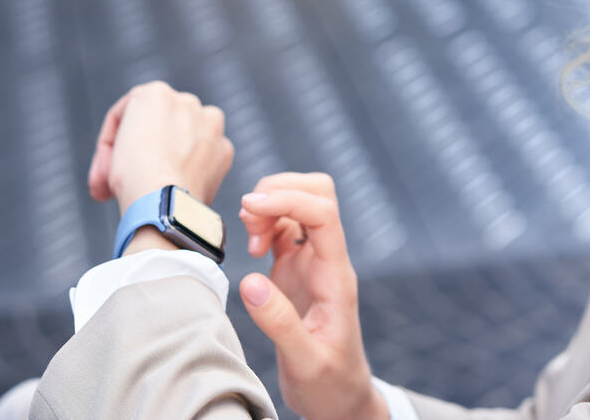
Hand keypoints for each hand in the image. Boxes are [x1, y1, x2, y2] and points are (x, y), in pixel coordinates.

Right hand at [87, 81, 232, 213]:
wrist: (164, 205)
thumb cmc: (134, 178)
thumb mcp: (112, 150)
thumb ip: (130, 141)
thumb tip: (144, 157)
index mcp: (155, 93)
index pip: (126, 116)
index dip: (110, 146)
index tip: (104, 172)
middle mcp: (187, 101)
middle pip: (157, 125)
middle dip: (143, 149)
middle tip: (126, 180)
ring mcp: (210, 124)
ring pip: (185, 136)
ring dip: (172, 153)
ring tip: (156, 180)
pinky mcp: (224, 149)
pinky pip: (205, 156)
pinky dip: (193, 168)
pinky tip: (178, 185)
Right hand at [237, 173, 387, 419]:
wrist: (339, 398)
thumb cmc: (329, 384)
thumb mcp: (305, 362)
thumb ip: (279, 323)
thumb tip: (250, 282)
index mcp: (337, 277)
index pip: (324, 214)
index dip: (289, 199)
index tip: (251, 207)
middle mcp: (328, 260)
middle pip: (318, 193)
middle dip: (280, 191)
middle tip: (251, 222)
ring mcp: (313, 261)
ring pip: (299, 204)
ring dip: (270, 207)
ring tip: (251, 241)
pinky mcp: (297, 268)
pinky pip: (286, 226)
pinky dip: (265, 224)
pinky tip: (254, 249)